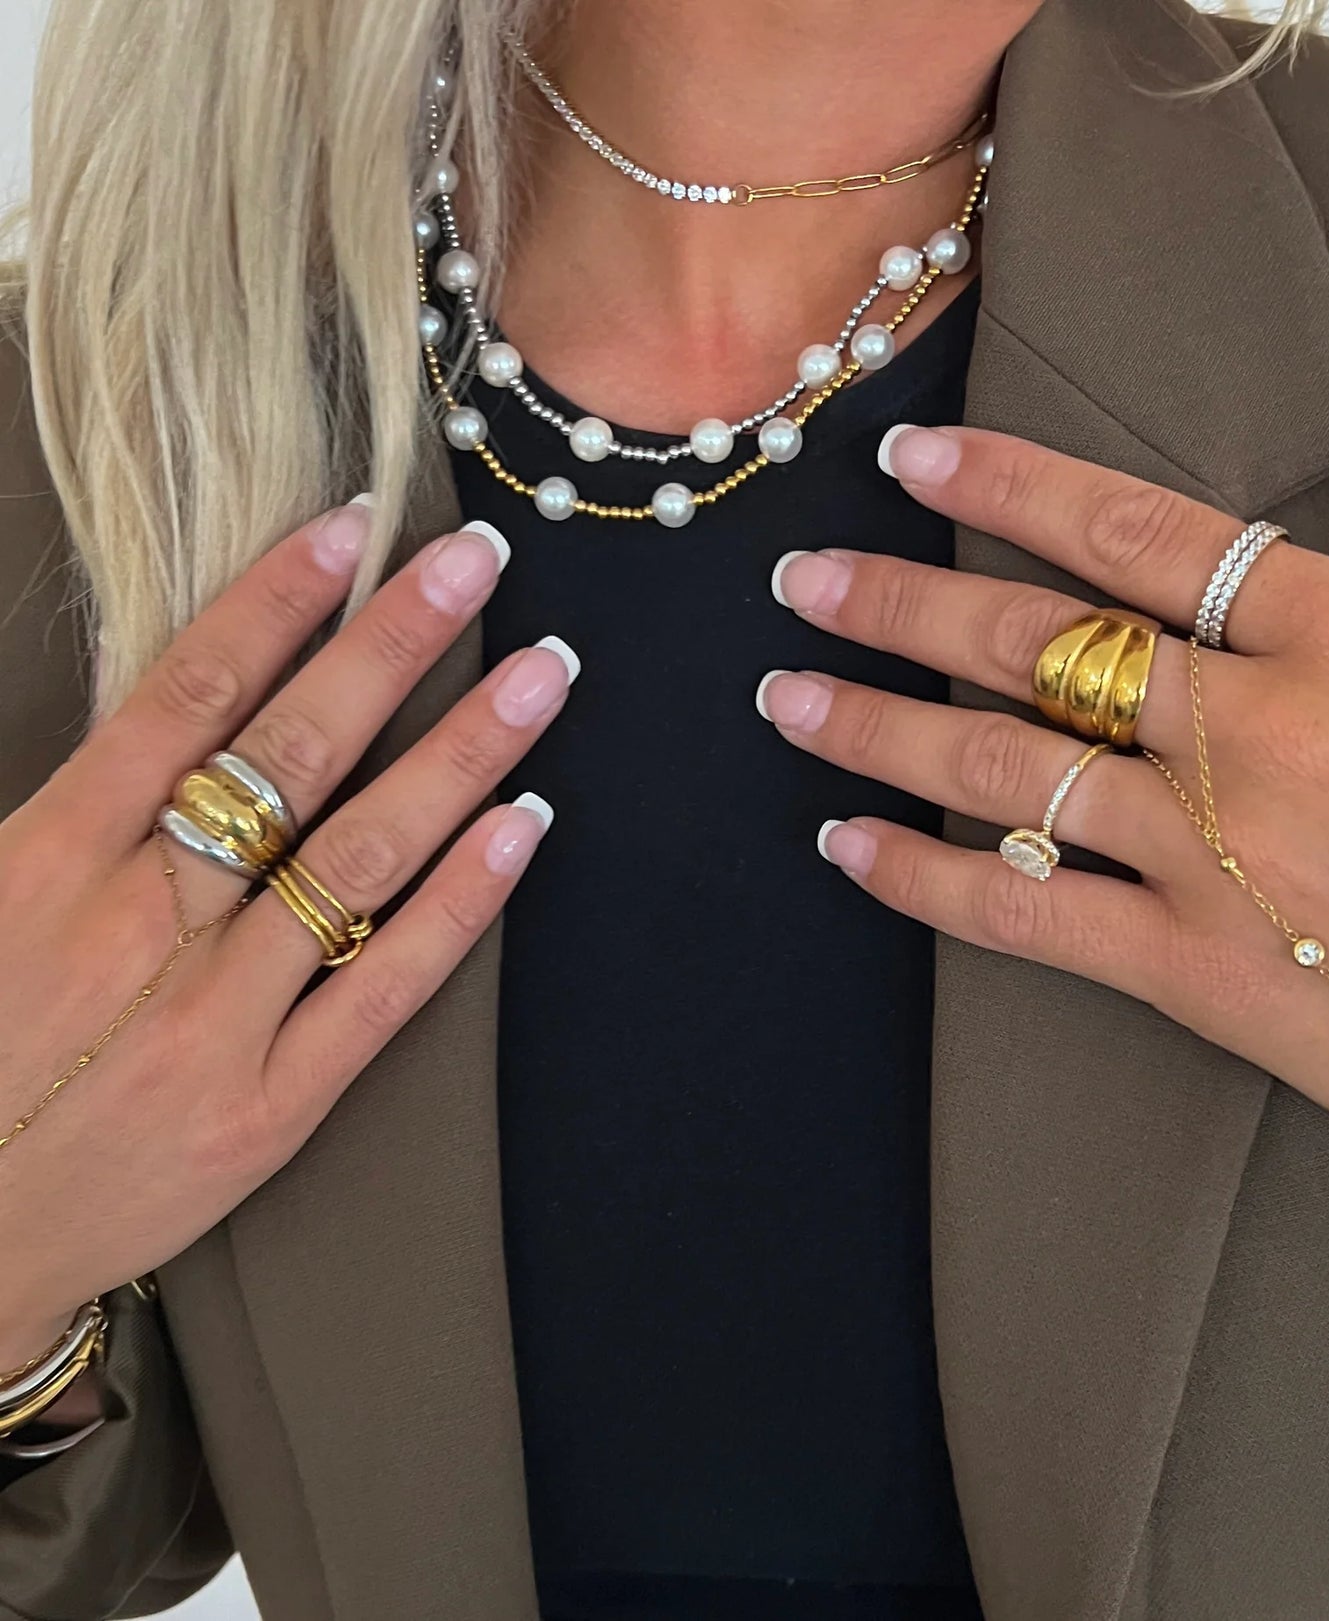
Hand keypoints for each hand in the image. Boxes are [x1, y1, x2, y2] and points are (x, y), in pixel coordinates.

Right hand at [0, 504, 571, 1365]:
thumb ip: (70, 805)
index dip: (275, 602)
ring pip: (359, 856)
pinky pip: (384, 987)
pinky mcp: (269, 1107)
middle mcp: (142, 924)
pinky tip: (525, 827)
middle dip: (393, 646)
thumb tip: (156, 688)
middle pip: (292, 754)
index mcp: (48, 860)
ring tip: (542, 673)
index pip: (185, 698)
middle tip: (476, 560)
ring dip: (460, 754)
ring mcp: (214, 1019)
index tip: (354, 530)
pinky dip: (461, 903)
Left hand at [760, 384, 1328, 1152]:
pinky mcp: (1196, 972)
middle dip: (902, 602)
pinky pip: (1022, 912)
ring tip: (787, 699)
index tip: (911, 461)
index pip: (1138, 533)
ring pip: (1003, 766)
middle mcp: (1256, 732)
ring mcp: (1213, 855)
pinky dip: (920, 878)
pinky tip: (844, 846)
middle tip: (801, 581)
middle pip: (1037, 641)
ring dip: (877, 726)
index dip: (1008, 485)